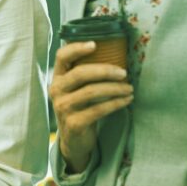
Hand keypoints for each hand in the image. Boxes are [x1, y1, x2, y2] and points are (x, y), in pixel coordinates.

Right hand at [49, 42, 132, 172]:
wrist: (74, 140)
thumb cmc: (80, 108)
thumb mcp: (76, 90)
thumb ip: (85, 74)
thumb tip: (114, 54)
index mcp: (57, 78)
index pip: (62, 57)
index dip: (77, 48)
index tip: (95, 44)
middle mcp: (56, 91)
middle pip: (80, 74)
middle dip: (105, 70)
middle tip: (124, 72)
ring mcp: (63, 108)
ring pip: (91, 92)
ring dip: (115, 88)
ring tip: (129, 88)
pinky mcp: (74, 123)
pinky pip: (98, 110)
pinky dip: (116, 103)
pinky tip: (127, 100)